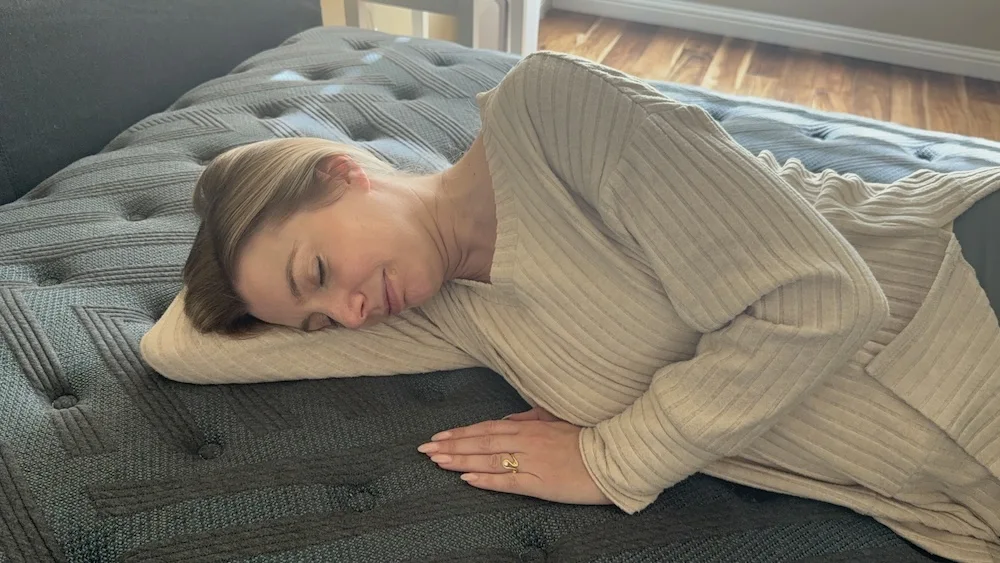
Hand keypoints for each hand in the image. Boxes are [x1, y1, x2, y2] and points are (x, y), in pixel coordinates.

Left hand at [417, 408, 611, 505]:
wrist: (613, 456)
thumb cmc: (587, 437)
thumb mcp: (557, 420)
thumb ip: (532, 418)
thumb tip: (508, 421)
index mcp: (529, 426)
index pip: (486, 428)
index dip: (460, 433)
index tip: (438, 437)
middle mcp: (526, 442)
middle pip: (481, 443)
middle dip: (451, 446)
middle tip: (425, 450)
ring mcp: (532, 463)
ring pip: (488, 461)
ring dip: (460, 461)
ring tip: (437, 462)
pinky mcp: (541, 484)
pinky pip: (508, 482)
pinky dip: (485, 480)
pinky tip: (466, 480)